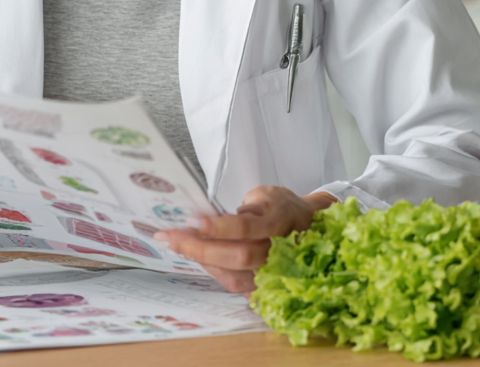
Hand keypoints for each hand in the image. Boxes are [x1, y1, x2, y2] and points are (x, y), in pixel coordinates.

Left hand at [156, 186, 336, 293]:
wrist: (310, 227)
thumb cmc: (282, 207)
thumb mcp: (265, 194)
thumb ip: (244, 207)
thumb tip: (211, 217)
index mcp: (277, 222)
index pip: (245, 228)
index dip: (218, 226)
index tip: (194, 220)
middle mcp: (276, 251)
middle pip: (235, 256)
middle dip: (198, 246)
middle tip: (169, 235)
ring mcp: (271, 273)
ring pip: (232, 275)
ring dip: (200, 259)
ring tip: (176, 243)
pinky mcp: (264, 286)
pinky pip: (234, 284)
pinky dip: (212, 270)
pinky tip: (195, 256)